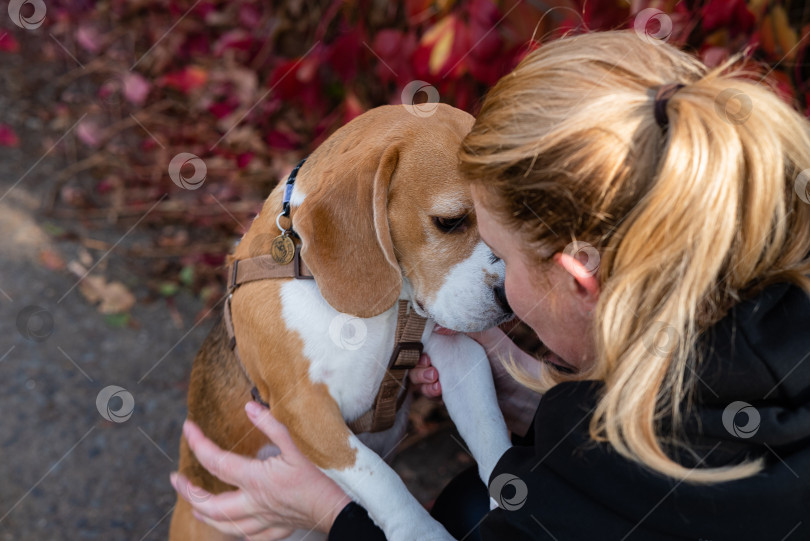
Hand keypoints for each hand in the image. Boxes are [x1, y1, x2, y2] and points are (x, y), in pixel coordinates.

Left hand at [170, 402, 350, 539]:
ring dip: (204, 514)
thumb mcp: (295, 445)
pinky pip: (249, 535)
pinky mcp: (275, 529)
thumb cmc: (318, 477)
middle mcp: (253, 502)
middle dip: (188, 492)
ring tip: (194, 507)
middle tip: (177, 479)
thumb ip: (271, 425)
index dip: (198, 443)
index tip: (188, 428)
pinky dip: (235, 531)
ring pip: (224, 525)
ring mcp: (262, 519)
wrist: (337, 509)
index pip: (216, 461)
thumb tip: (249, 407)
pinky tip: (232, 525)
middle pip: (210, 503)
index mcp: (255, 479)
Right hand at [409, 324, 542, 435]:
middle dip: (418, 362)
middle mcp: (451, 353)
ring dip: (421, 378)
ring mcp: (450, 374)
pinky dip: (430, 391)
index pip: (428, 333)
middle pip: (419, 355)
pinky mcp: (451, 393)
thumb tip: (436, 327)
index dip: (418, 339)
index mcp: (458, 336)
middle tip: (430, 367)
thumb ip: (464, 327)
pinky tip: (440, 391)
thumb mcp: (490, 337)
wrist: (524, 395)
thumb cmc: (510, 360)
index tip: (421, 346)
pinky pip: (430, 392)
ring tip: (436, 381)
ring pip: (421, 375)